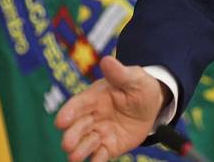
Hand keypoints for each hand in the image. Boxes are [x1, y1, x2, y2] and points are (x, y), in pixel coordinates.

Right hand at [54, 55, 168, 161]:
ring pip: (86, 143)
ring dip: (79, 150)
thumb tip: (107, 60)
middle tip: (67, 145)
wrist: (153, 105)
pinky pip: (101, 155)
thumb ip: (120, 74)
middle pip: (78, 126)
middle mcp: (93, 116)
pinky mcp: (109, 146)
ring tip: (74, 158)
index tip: (60, 121)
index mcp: (95, 97)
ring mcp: (100, 132)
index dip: (69, 112)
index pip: (78, 104)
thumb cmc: (140, 87)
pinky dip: (96, 160)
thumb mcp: (134, 78)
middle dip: (72, 135)